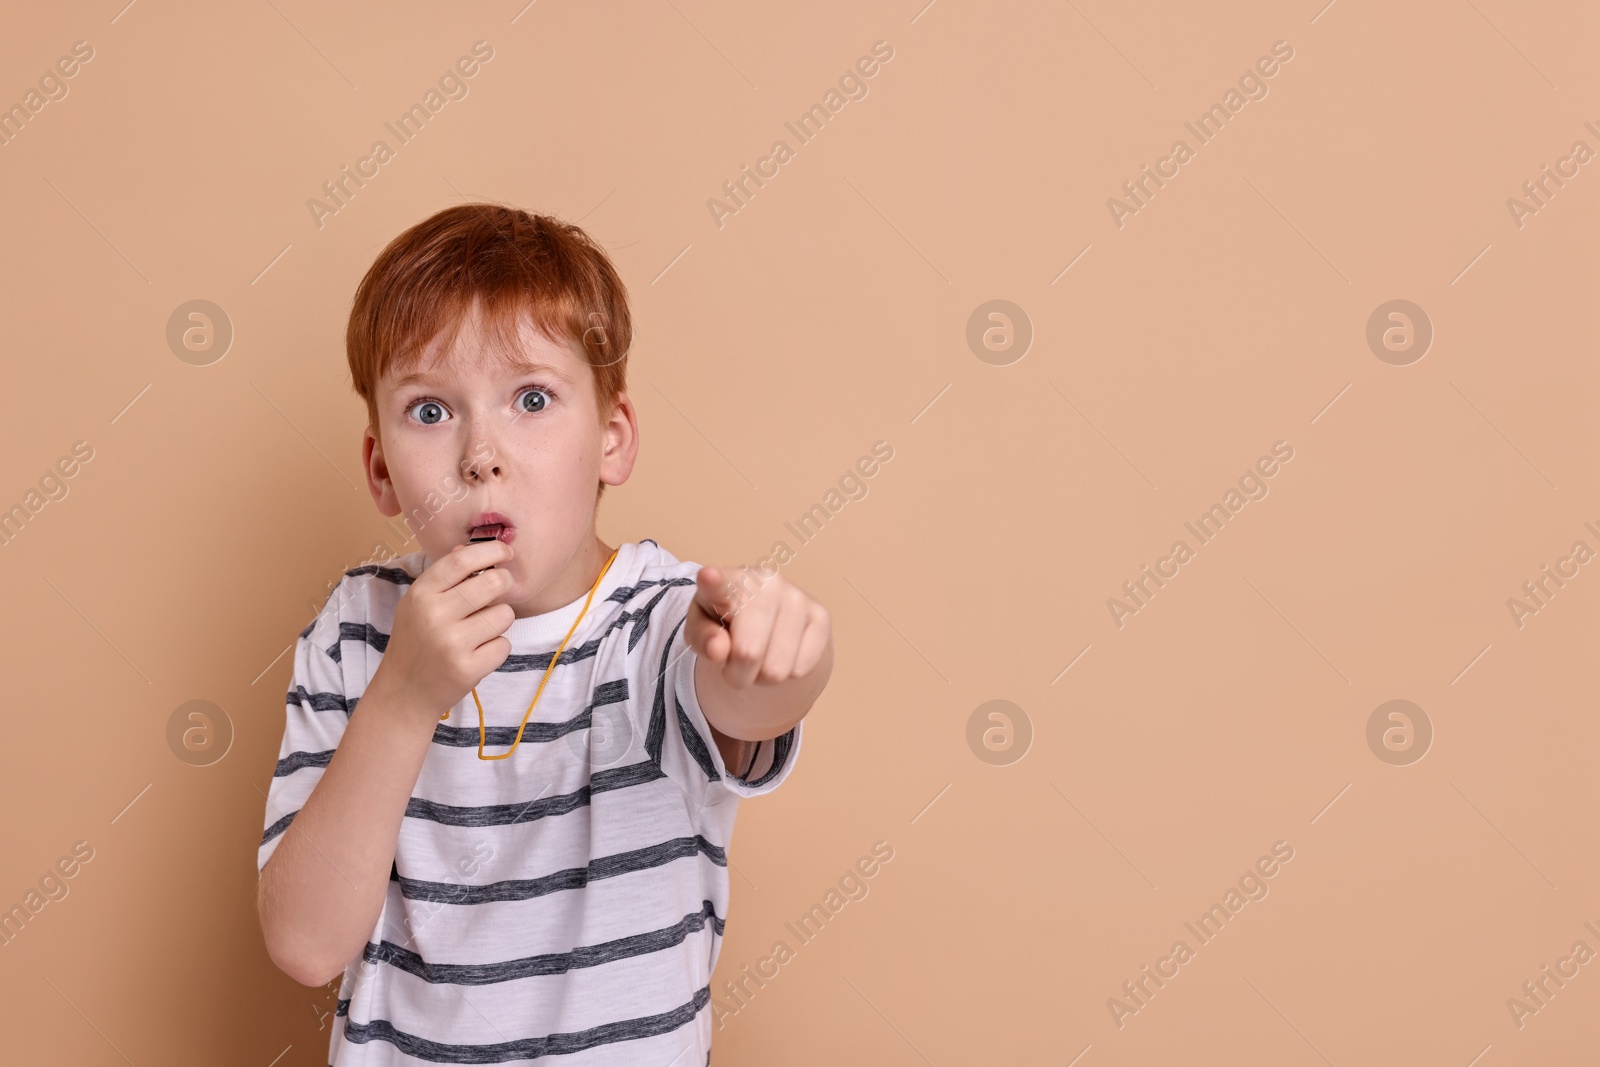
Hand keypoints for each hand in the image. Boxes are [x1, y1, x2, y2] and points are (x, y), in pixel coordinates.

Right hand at [371, 539, 516, 723]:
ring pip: (504, 614)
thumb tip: (471, 548)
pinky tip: (476, 654)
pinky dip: (496, 649)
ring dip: (498, 622)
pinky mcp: (468, 668)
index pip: (462, 560)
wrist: (404, 692)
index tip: (506, 552)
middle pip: (494, 583)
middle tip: (496, 593)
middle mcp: (435, 615)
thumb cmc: (416, 641)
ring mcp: (452, 643)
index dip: (491, 550)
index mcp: (421, 593)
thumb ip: (445, 577)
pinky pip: (504, 645)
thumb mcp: (418, 604)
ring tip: (477, 632)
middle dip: (503, 584)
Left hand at [684, 566, 830, 688]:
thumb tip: (718, 650)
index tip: (708, 576)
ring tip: (759, 655)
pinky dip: (787, 673)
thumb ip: (702, 638)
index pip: (718, 585)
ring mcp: (797, 597)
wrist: (767, 619)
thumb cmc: (725, 623)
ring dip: (762, 676)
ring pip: (776, 670)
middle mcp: (766, 582)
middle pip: (748, 654)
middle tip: (735, 661)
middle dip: (737, 674)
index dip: (713, 582)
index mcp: (727, 582)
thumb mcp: (701, 630)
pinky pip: (800, 669)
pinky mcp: (821, 617)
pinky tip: (781, 652)